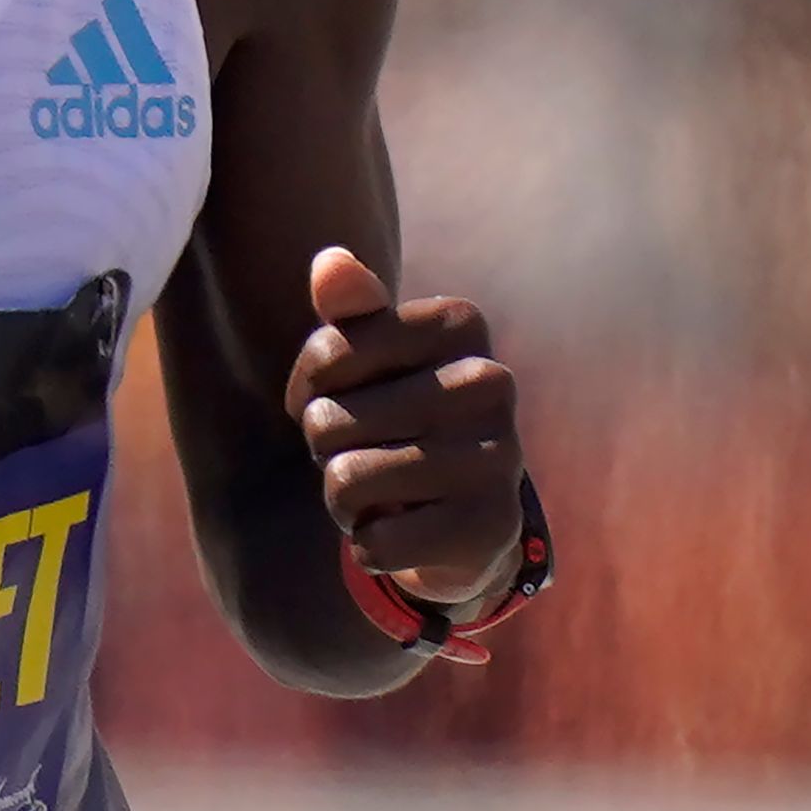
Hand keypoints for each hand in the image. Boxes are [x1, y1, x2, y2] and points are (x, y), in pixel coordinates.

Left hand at [285, 246, 525, 606]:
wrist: (457, 521)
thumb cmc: (397, 420)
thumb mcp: (368, 360)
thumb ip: (348, 313)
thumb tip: (329, 262)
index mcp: (462, 325)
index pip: (325, 352)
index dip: (310, 390)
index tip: (349, 400)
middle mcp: (492, 382)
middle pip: (327, 420)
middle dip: (329, 450)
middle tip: (374, 454)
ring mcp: (499, 456)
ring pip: (345, 481)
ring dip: (345, 502)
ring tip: (388, 493)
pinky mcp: (490, 527)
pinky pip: (374, 542)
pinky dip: (371, 548)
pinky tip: (407, 534)